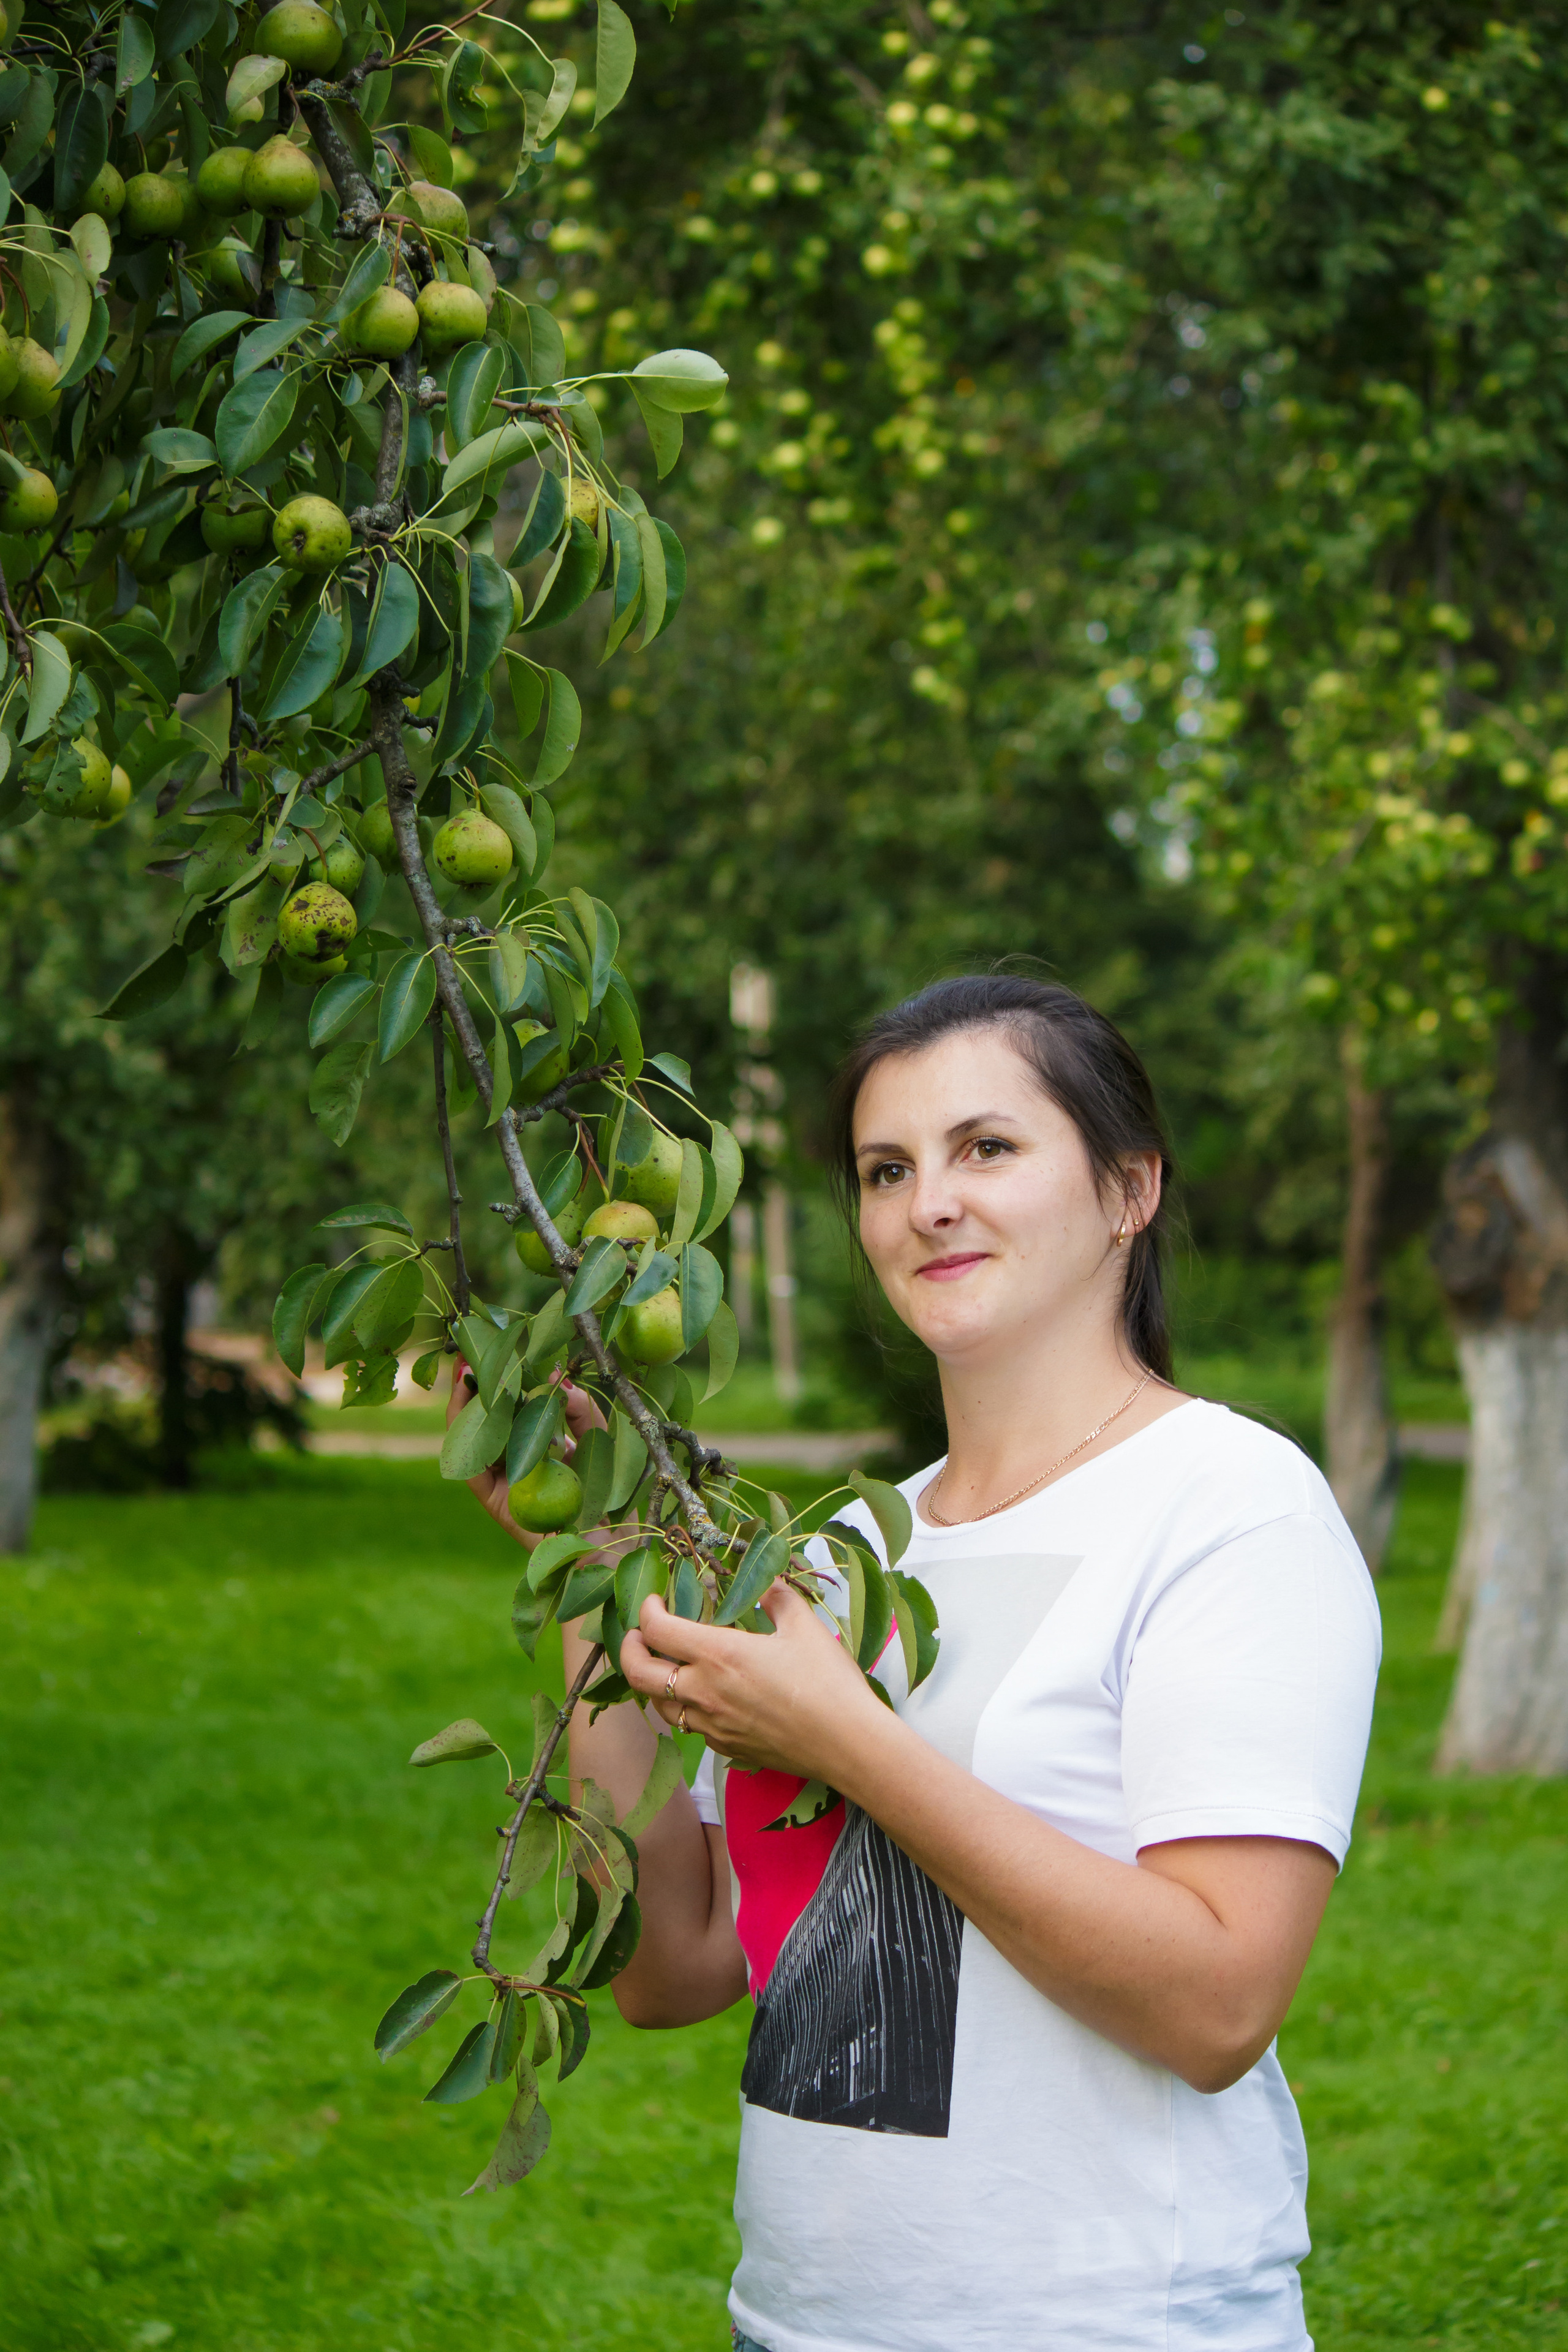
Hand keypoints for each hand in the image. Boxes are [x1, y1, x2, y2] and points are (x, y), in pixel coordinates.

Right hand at [446, 1357, 606, 1548]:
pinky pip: (472, 1471)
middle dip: (474, 1386)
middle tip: (469, 1352)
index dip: (501, 1382)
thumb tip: (558, 1378)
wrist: (613, 1546)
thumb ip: (581, 1410)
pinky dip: (465, 1441)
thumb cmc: (611, 1495)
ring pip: (471, 1442)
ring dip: (463, 1406)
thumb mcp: (600, 1440)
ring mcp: (504, 1485)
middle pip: (485, 1422)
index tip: (498, 1350)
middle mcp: (516, 1465)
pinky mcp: (498, 1505)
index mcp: (538, 1449)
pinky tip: (467, 1411)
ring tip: (464, 1372)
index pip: (511, 1410)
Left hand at [619, 1585, 887, 1781]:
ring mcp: (712, 1726)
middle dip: (628, 1649)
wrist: (847, 1744)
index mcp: (718, 1655)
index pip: (657, 1630)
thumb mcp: (804, 1626)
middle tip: (638, 1634)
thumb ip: (778, 1598)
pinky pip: (689, 1728)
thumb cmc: (827, 1682)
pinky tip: (703, 1699)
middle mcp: (704, 1692)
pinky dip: (683, 1709)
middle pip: (638, 1673)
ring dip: (653, 1682)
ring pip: (659, 1706)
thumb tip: (767, 1583)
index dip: (646, 1611)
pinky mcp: (726, 1748)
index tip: (655, 1601)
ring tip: (666, 1666)